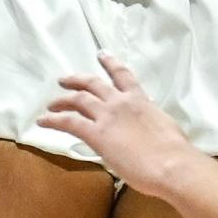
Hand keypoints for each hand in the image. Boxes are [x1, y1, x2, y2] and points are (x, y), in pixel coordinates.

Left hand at [39, 52, 190, 197]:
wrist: (170, 163)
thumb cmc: (174, 151)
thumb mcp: (163, 126)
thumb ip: (150, 122)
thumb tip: (148, 127)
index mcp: (140, 99)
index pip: (123, 75)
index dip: (110, 63)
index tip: (101, 54)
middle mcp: (121, 102)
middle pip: (93, 84)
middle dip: (77, 80)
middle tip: (65, 80)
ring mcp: (108, 116)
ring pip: (79, 100)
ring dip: (62, 100)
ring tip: (50, 103)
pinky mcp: (97, 134)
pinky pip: (70, 122)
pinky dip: (54, 120)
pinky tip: (43, 122)